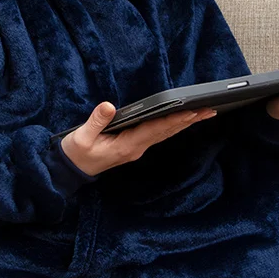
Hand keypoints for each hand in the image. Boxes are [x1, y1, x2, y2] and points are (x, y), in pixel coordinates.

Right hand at [60, 101, 217, 176]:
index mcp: (126, 145)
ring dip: (183, 124)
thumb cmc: (76, 153)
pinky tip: (180, 121)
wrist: (71, 171)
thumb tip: (109, 106)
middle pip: (165, 132)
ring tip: (201, 113)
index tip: (190, 112)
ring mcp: (135, 149)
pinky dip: (171, 126)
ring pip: (164, 134)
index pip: (154, 130)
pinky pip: (157, 135)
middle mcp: (135, 148)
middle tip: (208, 110)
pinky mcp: (133, 146)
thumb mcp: (81, 137)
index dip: (173, 120)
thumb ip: (96, 121)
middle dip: (187, 121)